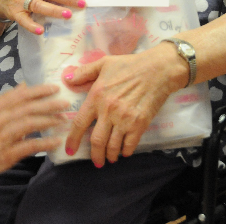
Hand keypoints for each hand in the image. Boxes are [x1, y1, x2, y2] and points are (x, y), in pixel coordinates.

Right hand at [0, 83, 67, 180]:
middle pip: (27, 108)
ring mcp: (2, 137)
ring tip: (63, 119)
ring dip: (49, 120)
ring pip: (29, 124)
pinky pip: (29, 145)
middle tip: (65, 103)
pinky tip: (56, 140)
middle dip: (49, 104)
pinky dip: (44, 142)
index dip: (39, 90)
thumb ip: (7, 99)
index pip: (20, 95)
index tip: (55, 88)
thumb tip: (25, 86)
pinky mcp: (7, 154)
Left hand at [62, 45, 180, 166]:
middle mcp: (108, 111)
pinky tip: (124, 151)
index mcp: (96, 97)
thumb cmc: (130, 65)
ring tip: (110, 158)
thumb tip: (67, 78)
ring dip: (110, 156)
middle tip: (96, 162)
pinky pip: (130, 145)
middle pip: (97, 141)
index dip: (73, 139)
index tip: (70, 150)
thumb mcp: (103, 63)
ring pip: (113, 146)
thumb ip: (84, 72)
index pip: (80, 123)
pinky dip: (125, 151)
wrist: (158, 70)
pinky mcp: (140, 124)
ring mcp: (124, 119)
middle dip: (95, 156)